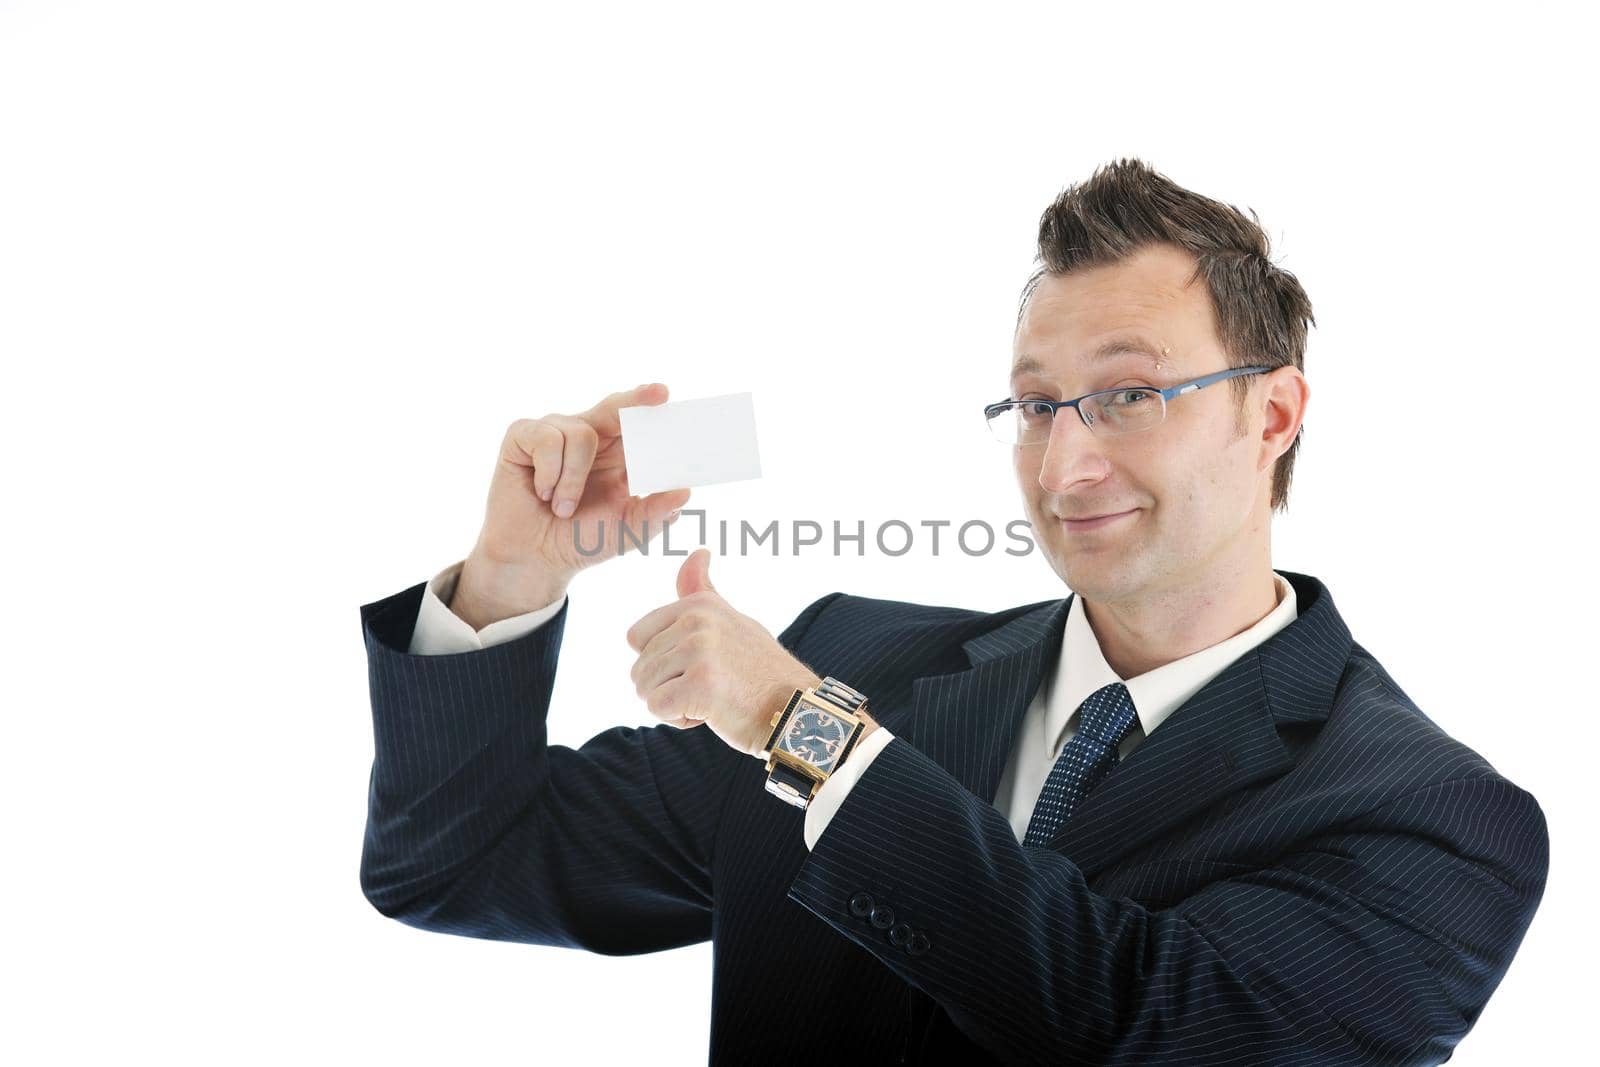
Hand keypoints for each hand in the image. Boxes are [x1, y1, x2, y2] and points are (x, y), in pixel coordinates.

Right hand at [453, 383, 691, 628]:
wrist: (535, 559)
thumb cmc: (581, 540)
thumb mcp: (627, 530)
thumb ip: (655, 512)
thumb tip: (685, 491)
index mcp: (618, 453)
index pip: (640, 424)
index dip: (654, 408)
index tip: (667, 395)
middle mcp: (589, 435)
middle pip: (615, 408)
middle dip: (635, 399)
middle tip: (658, 393)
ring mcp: (555, 432)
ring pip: (581, 433)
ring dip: (574, 480)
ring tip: (563, 507)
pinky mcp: (523, 436)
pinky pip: (547, 440)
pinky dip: (549, 475)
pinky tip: (542, 493)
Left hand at [626, 548, 821, 757]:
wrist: (794, 708)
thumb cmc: (758, 671)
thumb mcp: (730, 620)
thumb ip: (701, 590)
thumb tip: (698, 551)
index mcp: (699, 604)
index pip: (636, 638)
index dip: (661, 661)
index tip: (698, 666)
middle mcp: (697, 620)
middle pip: (640, 667)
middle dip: (667, 686)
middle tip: (711, 686)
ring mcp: (699, 650)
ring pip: (644, 689)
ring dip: (673, 704)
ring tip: (711, 698)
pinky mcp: (700, 684)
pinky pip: (657, 708)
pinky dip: (678, 718)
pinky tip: (710, 712)